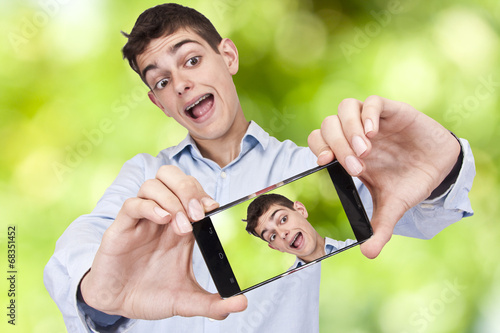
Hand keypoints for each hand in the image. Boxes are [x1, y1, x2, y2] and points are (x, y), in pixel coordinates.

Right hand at [80, 165, 246, 319]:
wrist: (118, 305)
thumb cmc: (150, 295)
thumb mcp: (186, 301)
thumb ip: (213, 304)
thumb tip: (241, 304)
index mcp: (181, 227)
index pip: (194, 193)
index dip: (205, 195)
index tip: (215, 209)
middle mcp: (162, 218)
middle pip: (174, 178)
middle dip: (189, 190)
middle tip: (199, 214)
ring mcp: (142, 221)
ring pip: (154, 184)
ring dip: (172, 199)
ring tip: (182, 224)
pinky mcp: (122, 227)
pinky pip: (132, 203)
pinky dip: (150, 206)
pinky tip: (163, 220)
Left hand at [308, 96, 460, 258]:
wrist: (440, 167)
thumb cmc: (409, 183)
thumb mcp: (392, 207)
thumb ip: (378, 228)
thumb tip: (369, 254)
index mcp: (347, 155)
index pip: (319, 143)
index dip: (317, 149)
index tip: (324, 164)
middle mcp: (354, 135)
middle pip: (327, 126)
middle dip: (336, 145)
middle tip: (354, 167)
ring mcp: (371, 121)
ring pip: (345, 109)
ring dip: (348, 130)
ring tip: (364, 151)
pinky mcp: (391, 111)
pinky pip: (372, 102)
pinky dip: (368, 115)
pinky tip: (373, 133)